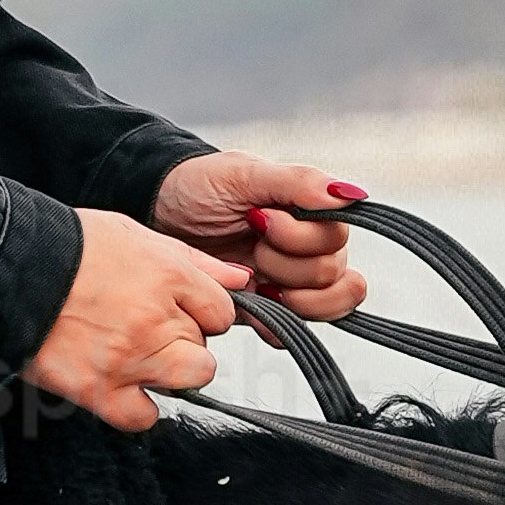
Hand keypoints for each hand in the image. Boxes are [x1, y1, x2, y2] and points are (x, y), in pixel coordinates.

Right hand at [25, 208, 244, 429]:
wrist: (7, 269)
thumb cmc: (66, 246)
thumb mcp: (135, 235)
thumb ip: (193, 262)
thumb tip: (241, 279)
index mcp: (167, 274)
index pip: (222, 311)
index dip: (202, 312)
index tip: (181, 310)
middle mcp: (156, 318)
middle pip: (206, 348)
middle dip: (186, 341)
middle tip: (151, 329)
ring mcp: (130, 358)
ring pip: (190, 380)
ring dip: (171, 373)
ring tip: (140, 356)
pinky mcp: (99, 391)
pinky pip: (145, 417)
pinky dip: (138, 407)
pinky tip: (122, 384)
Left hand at [152, 147, 368, 318]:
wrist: (153, 214)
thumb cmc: (198, 186)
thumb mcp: (243, 173)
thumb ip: (297, 183)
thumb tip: (350, 195)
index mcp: (307, 213)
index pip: (338, 239)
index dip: (303, 237)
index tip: (261, 219)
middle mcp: (305, 249)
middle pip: (333, 274)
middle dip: (286, 263)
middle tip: (251, 245)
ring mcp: (287, 281)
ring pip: (323, 307)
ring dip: (288, 295)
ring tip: (250, 278)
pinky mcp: (264, 310)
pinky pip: (292, 331)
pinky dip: (274, 323)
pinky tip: (249, 302)